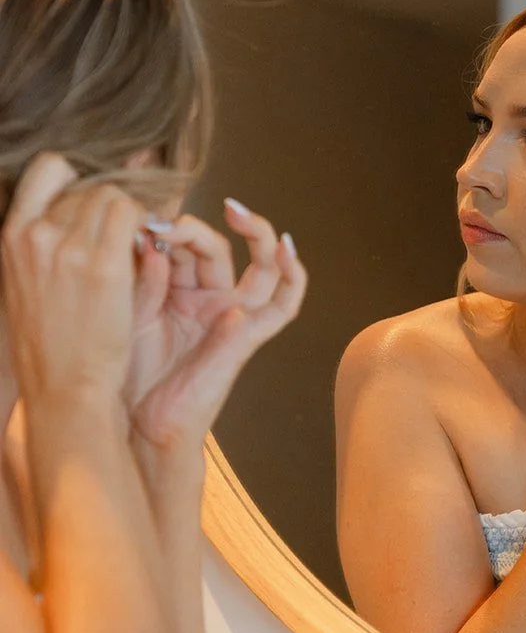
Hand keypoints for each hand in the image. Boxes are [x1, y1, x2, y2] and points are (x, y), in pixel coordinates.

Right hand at [1, 154, 142, 409]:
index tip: (95, 204)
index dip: (79, 178)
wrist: (64, 388)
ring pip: (117, 197)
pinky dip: (150, 230)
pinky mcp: (105, 266)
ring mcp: (70, 247)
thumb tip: (74, 210)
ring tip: (139, 249)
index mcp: (13, 234)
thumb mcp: (25, 282)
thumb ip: (43, 243)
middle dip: (114, 206)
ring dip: (135, 217)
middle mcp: (37, 233)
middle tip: (128, 236)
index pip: (49, 167)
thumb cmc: (50, 344)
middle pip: (90, 185)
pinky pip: (137, 218)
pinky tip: (151, 255)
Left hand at [126, 197, 307, 454]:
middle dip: (193, 228)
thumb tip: (151, 232)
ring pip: (259, 264)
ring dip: (255, 232)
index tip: (139, 213)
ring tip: (236, 211)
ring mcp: (233, 315)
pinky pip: (284, 304)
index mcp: (176, 289)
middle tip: (166, 222)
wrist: (135, 421)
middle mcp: (209, 298)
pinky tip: (286, 246)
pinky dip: (293, 274)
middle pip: (216, 246)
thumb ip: (143, 274)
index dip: (166, 224)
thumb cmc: (125, 372)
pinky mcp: (249, 335)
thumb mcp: (126, 310)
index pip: (182, 242)